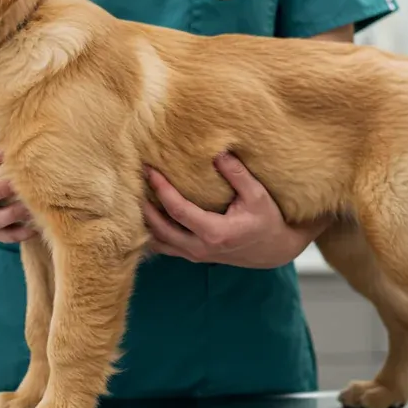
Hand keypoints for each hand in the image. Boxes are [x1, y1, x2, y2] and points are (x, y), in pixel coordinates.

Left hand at [142, 152, 325, 268]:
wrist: (274, 250)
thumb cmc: (268, 220)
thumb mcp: (257, 195)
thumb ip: (237, 174)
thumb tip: (217, 151)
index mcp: (215, 232)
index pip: (177, 210)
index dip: (161, 189)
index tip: (150, 170)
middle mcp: (200, 248)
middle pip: (159, 228)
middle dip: (143, 205)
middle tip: (133, 180)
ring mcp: (195, 255)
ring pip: (158, 242)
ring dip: (144, 222)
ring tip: (135, 197)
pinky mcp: (194, 256)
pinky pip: (165, 248)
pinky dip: (152, 233)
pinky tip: (144, 216)